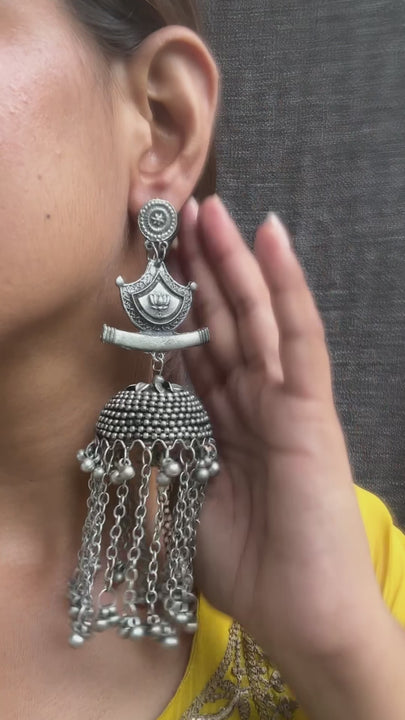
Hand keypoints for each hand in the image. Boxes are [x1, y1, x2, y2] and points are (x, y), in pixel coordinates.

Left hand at [171, 195, 385, 668]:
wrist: (304, 616)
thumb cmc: (249, 569)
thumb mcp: (186, 501)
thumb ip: (168, 453)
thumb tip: (138, 420)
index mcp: (225, 424)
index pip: (195, 352)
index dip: (173, 310)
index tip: (152, 268)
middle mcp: (254, 403)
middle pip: (221, 325)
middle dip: (199, 271)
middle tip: (178, 217)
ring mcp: (286, 402)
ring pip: (255, 318)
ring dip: (233, 263)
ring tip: (214, 211)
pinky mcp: (311, 410)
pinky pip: (299, 338)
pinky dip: (286, 287)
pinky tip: (273, 239)